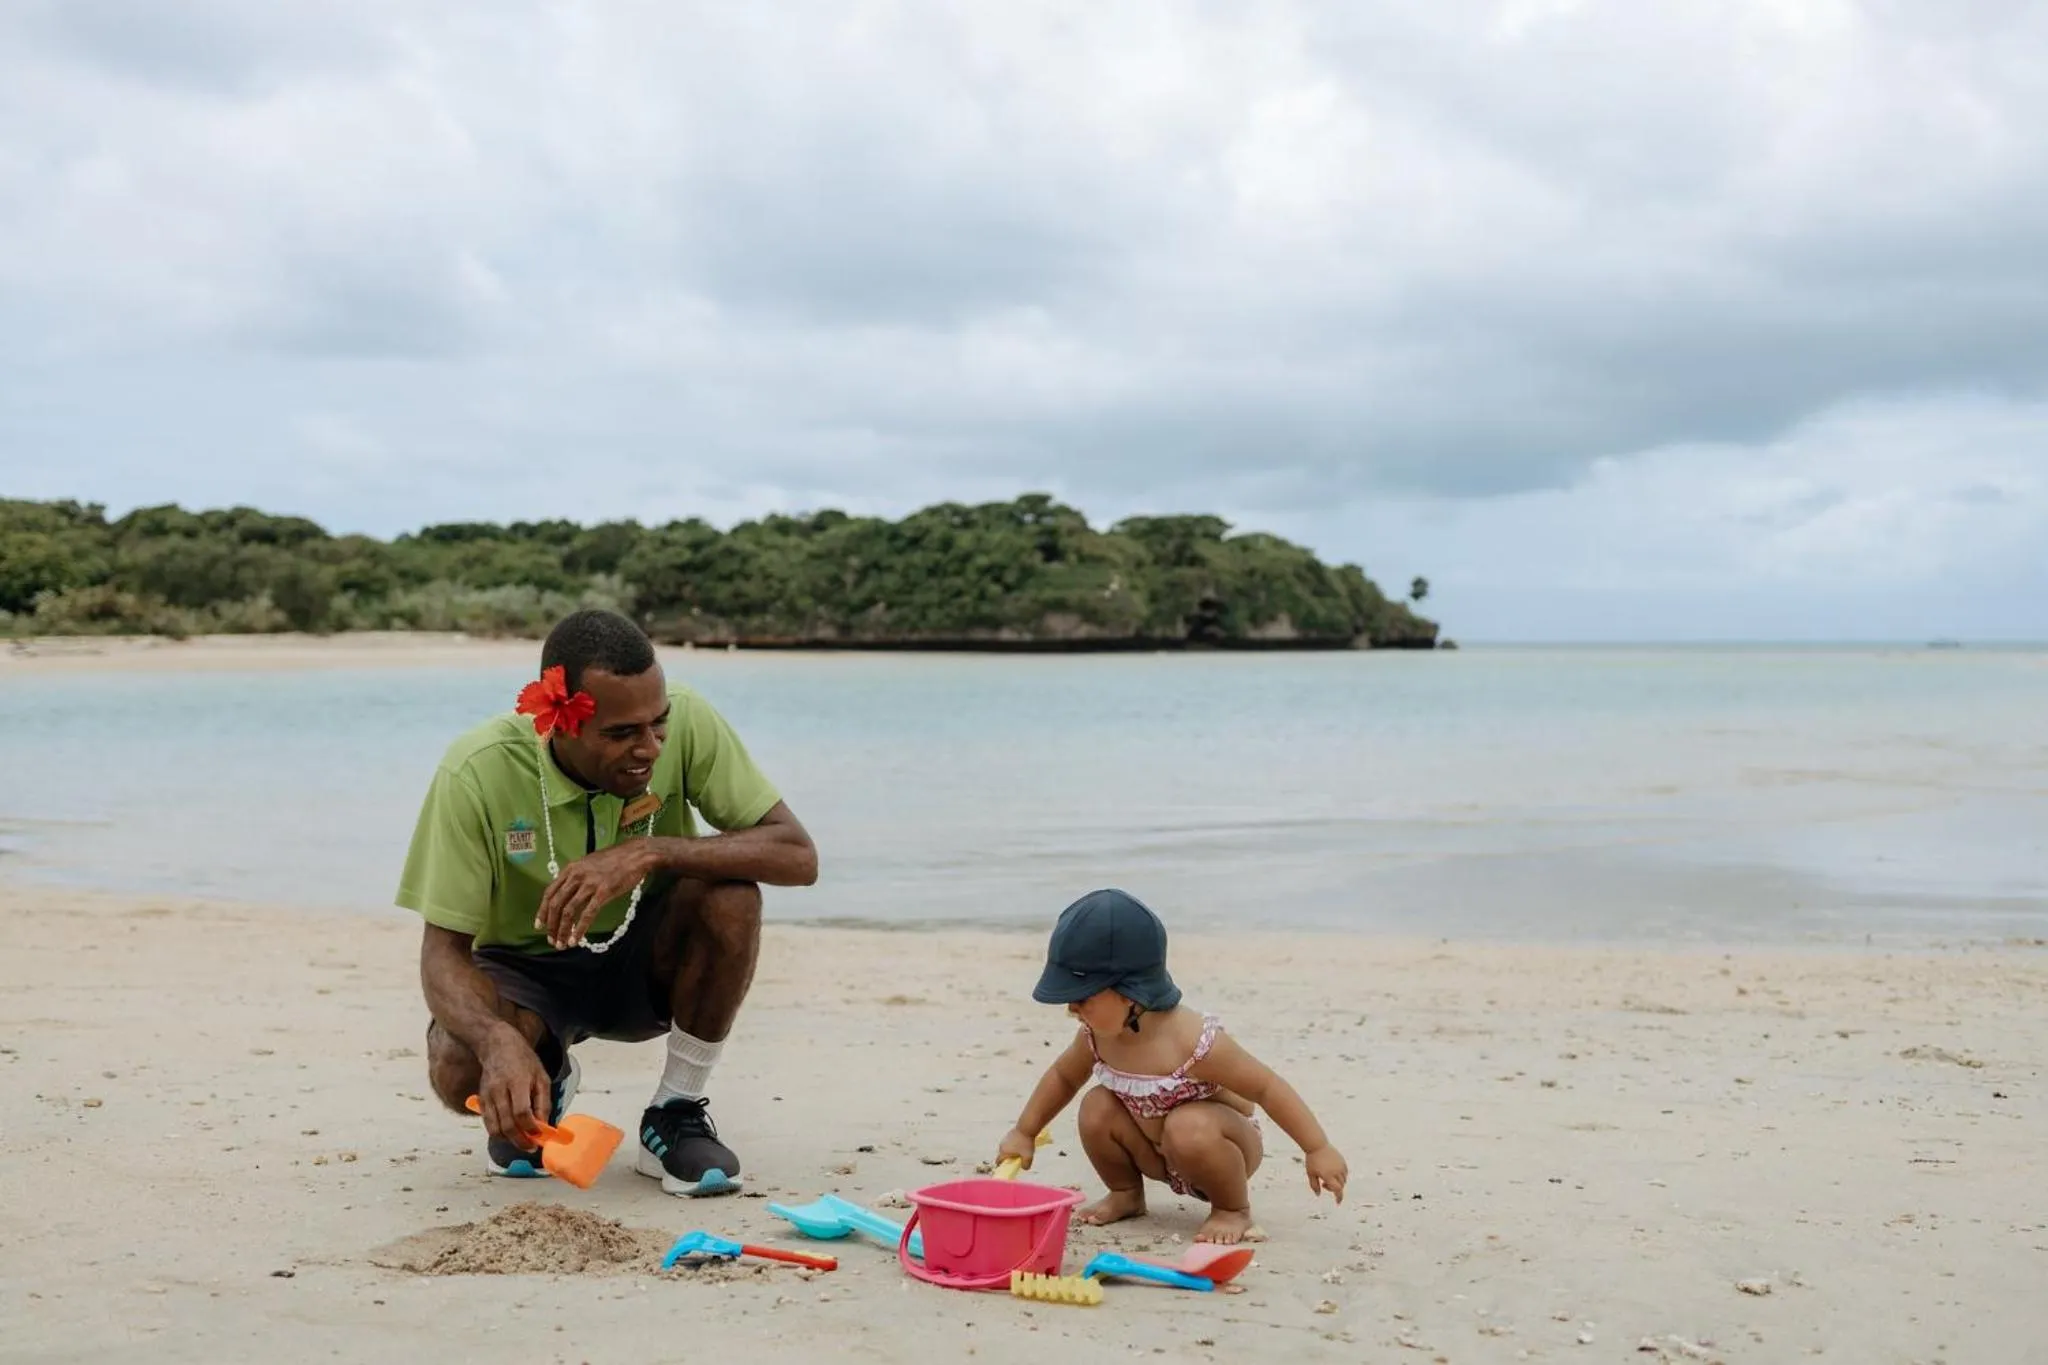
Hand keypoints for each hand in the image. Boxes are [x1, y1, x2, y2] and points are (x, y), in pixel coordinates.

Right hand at [474, 1029, 551, 1144]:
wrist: (497, 1045)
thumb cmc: (523, 1060)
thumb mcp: (541, 1077)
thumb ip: (543, 1102)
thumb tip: (545, 1125)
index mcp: (517, 1082)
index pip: (521, 1113)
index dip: (531, 1128)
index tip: (540, 1136)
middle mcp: (499, 1090)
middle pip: (507, 1125)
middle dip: (520, 1141)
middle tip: (531, 1147)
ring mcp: (487, 1096)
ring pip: (495, 1129)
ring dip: (509, 1140)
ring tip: (522, 1141)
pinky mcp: (481, 1101)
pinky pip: (488, 1124)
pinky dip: (499, 1133)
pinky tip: (510, 1132)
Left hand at [534, 841, 653, 948]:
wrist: (636, 854)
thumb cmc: (615, 860)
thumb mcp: (588, 864)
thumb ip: (576, 877)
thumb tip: (567, 894)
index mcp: (571, 869)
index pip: (549, 892)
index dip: (542, 911)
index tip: (539, 925)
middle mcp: (576, 876)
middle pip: (556, 904)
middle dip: (551, 925)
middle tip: (551, 940)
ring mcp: (590, 884)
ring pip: (569, 911)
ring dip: (562, 930)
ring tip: (562, 944)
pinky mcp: (603, 892)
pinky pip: (587, 914)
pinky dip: (579, 929)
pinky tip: (576, 939)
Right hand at [996, 1127, 1037, 1170]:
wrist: (1027, 1127)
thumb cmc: (1026, 1143)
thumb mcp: (1028, 1157)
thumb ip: (1026, 1165)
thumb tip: (1024, 1168)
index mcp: (1003, 1152)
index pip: (998, 1162)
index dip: (1002, 1166)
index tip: (1009, 1168)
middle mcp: (1002, 1145)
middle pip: (1003, 1155)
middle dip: (1009, 1158)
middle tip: (1018, 1160)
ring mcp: (1005, 1139)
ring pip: (1007, 1149)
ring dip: (1012, 1151)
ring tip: (1022, 1151)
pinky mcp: (1009, 1134)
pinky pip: (1010, 1143)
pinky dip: (1014, 1145)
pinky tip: (1022, 1145)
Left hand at [1305, 1145, 1347, 1203]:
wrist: (1317, 1145)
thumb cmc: (1312, 1160)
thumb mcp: (1310, 1173)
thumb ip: (1314, 1185)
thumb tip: (1318, 1195)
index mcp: (1328, 1175)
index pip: (1337, 1190)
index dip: (1338, 1197)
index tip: (1338, 1203)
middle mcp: (1336, 1171)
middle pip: (1340, 1186)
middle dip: (1334, 1188)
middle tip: (1323, 1184)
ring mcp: (1340, 1166)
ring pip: (1344, 1179)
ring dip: (1338, 1182)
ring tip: (1326, 1177)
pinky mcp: (1342, 1161)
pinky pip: (1345, 1172)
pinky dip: (1341, 1176)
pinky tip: (1333, 1173)